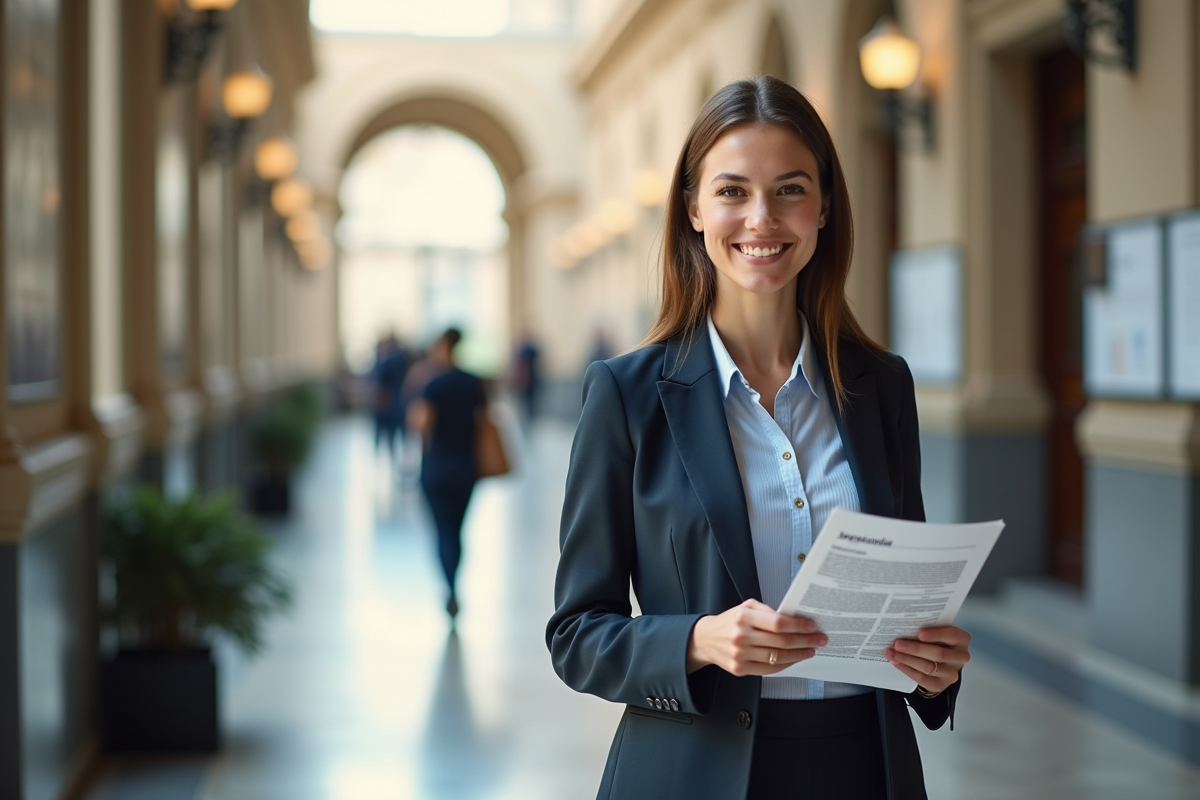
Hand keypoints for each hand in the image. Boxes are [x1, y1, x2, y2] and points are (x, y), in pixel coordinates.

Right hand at [687, 599, 827, 676]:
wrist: (705, 639)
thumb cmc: (729, 621)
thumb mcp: (745, 607)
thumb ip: (767, 611)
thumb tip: (793, 619)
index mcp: (743, 617)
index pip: (778, 622)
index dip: (798, 626)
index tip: (812, 626)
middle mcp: (741, 636)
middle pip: (781, 641)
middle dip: (805, 641)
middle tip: (819, 639)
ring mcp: (740, 655)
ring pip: (778, 657)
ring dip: (798, 655)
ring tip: (809, 650)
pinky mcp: (740, 669)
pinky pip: (769, 669)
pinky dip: (785, 665)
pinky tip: (794, 659)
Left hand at [884, 625, 969, 695]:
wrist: (940, 662)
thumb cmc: (937, 641)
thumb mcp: (936, 631)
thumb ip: (928, 629)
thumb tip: (906, 627)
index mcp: (961, 639)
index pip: (952, 635)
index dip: (936, 634)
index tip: (919, 633)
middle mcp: (960, 657)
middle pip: (938, 654)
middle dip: (915, 649)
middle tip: (898, 644)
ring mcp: (952, 673)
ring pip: (928, 667)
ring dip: (907, 660)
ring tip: (892, 653)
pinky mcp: (941, 684)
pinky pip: (922, 679)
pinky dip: (907, 670)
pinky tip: (896, 662)